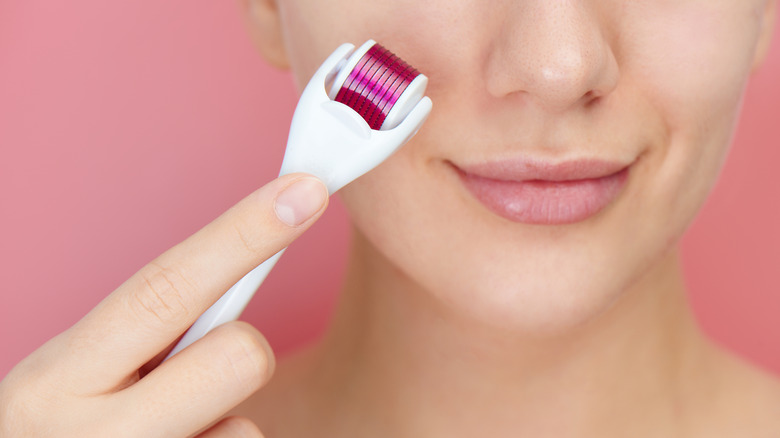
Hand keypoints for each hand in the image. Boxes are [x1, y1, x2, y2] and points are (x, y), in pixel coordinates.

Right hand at [0, 174, 328, 437]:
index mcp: (59, 378)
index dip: (243, 234)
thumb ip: (144, 335)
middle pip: (238, 358)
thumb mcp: (74, 378)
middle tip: (203, 369)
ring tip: (170, 432)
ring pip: (245, 427)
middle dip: (242, 353)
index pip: (165, 287)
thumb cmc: (64, 430)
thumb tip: (236, 288)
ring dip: (221, 422)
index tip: (304, 191)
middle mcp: (93, 436)